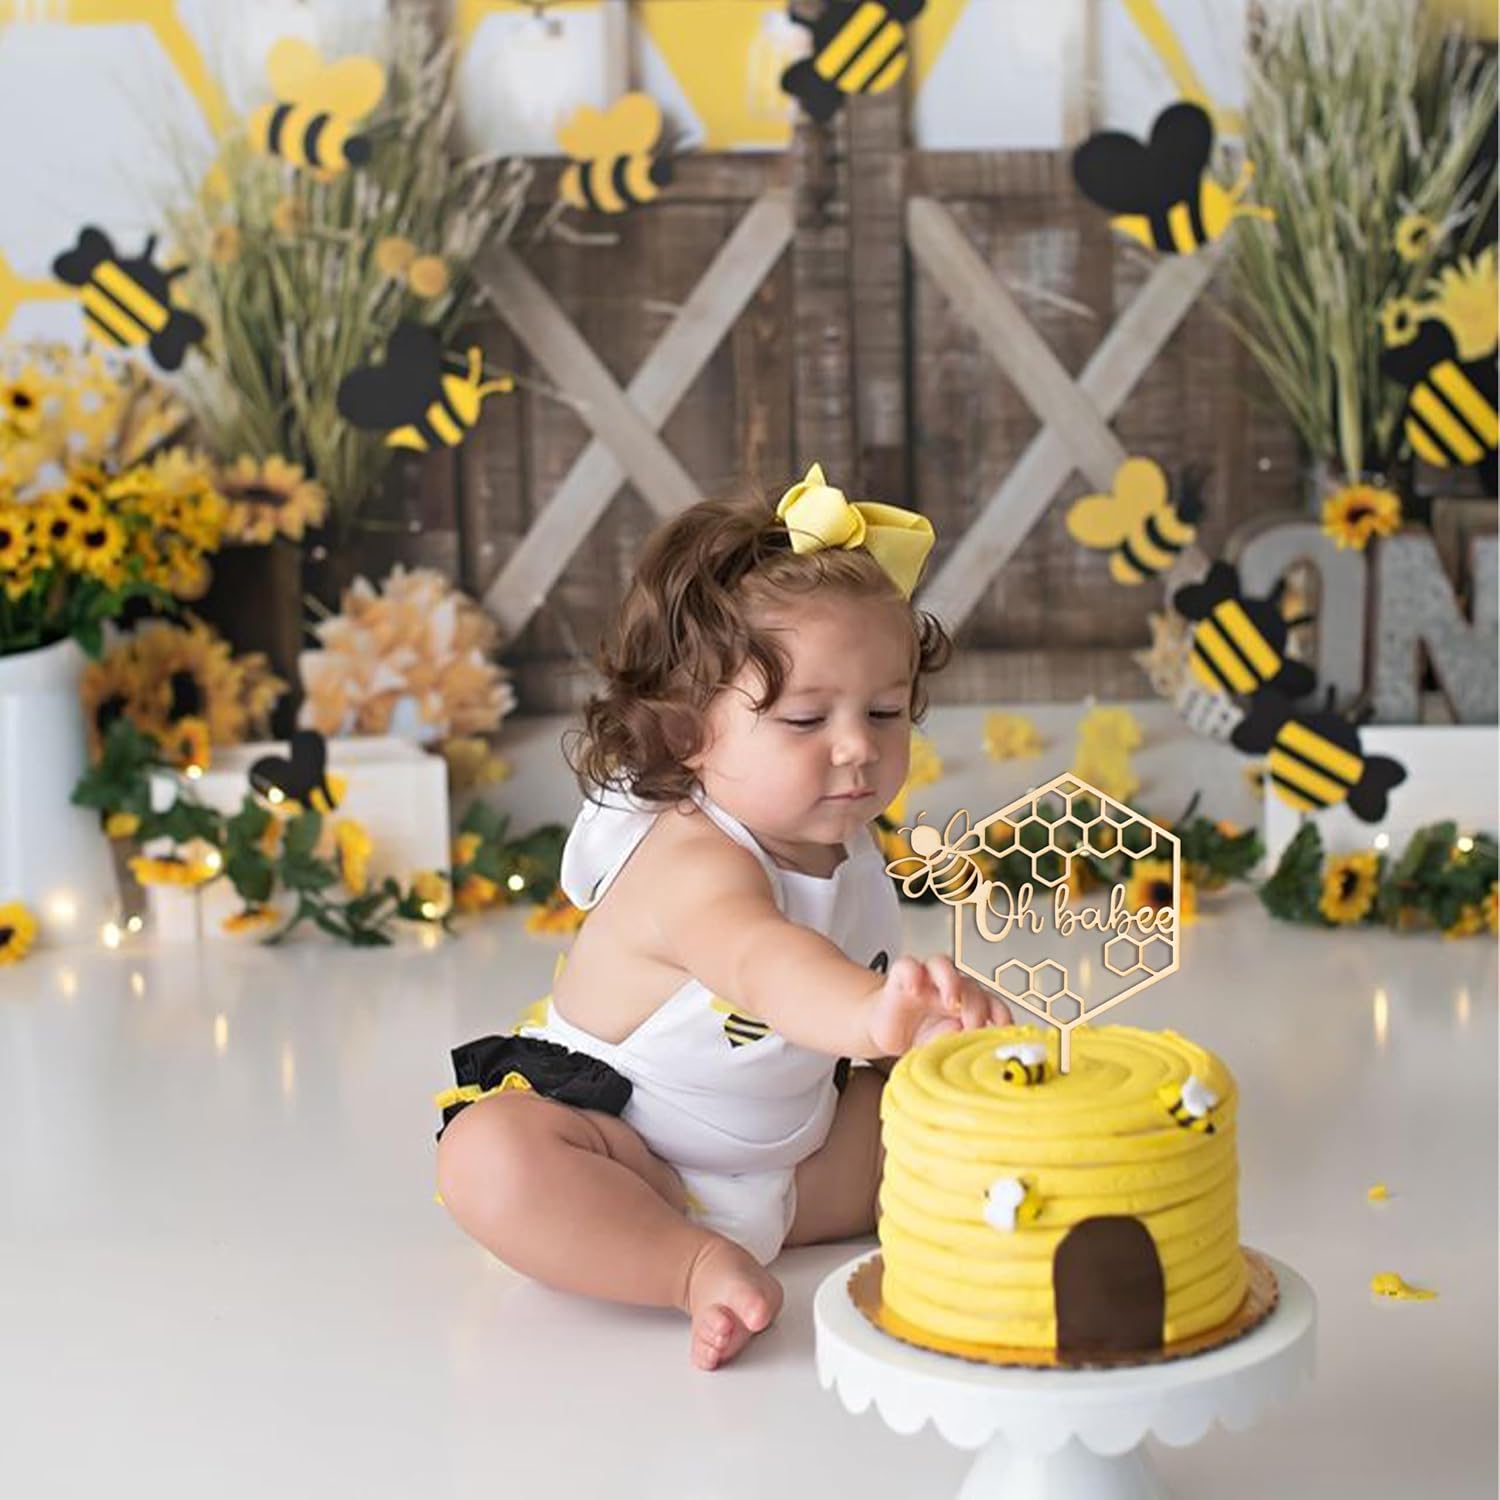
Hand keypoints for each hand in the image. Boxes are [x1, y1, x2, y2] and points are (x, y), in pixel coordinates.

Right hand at [866, 955, 1013, 1056]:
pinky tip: (915, 990)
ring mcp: (925, 981)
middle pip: (970, 985)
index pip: (991, 1003)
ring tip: (951, 1001)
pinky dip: (913, 973)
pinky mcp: (900, 979)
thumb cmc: (915, 1037)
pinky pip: (907, 965)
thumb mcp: (937, 1049)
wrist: (882, 1031)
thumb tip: (963, 1036)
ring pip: (943, 964)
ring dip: (951, 980)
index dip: (1001, 1015)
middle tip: (973, 1027)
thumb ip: (950, 1043)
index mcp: (965, 1009)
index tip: (1004, 1031)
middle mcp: (948, 990)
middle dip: (977, 1006)